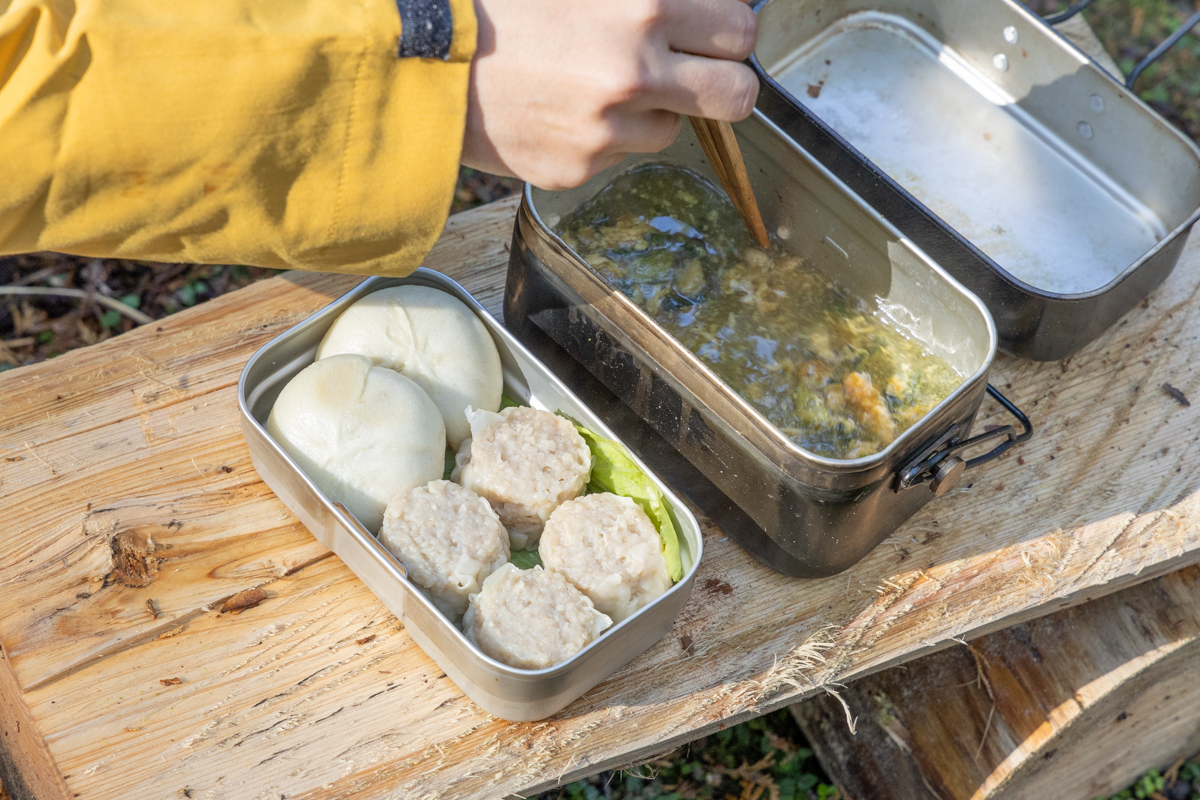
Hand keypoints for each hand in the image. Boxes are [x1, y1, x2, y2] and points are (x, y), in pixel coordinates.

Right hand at [461, 0, 758, 189]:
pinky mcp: (580, 168)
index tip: (713, 35)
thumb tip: (697, 6)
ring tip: (596, 84)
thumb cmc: (497, 8)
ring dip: (652, 110)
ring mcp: (607, 128)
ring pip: (675, 129)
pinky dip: (604, 136)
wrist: (422, 63)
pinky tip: (563, 109)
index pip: (739, 31)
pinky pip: (620, 154)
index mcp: (641, 7)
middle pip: (736, 96)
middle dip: (723, 84)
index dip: (728, 33)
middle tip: (695, 74)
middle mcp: (633, 72)